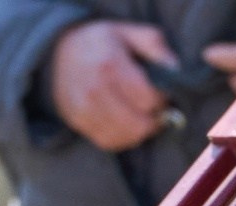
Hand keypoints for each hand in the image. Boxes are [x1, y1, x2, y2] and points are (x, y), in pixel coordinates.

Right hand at [50, 19, 177, 151]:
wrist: (59, 50)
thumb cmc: (104, 43)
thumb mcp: (131, 34)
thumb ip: (157, 48)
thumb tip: (176, 70)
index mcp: (110, 65)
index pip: (149, 100)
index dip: (162, 100)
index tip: (160, 94)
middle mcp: (94, 89)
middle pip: (139, 124)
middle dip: (153, 119)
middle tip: (152, 109)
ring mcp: (83, 108)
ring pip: (127, 137)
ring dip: (140, 130)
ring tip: (139, 115)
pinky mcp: (77, 121)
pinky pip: (110, 142)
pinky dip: (123, 137)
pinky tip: (125, 123)